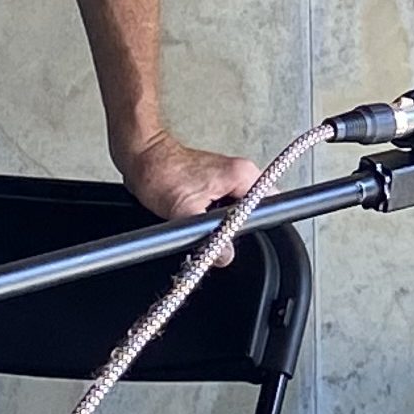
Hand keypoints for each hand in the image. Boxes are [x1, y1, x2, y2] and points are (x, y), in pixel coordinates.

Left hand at [120, 135, 262, 264]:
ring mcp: (231, 177)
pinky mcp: (218, 182)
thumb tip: (225, 256)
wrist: (143, 157)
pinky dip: (217, 216)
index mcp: (243, 175)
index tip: (232, 235)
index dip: (253, 228)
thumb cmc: (160, 172)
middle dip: (237, 227)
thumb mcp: (185, 210)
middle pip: (257, 211)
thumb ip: (209, 236)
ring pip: (242, 211)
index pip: (270, 207)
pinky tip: (199, 215)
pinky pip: (228, 206)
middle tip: (214, 231)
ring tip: (201, 219)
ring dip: (226, 222)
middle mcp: (242, 173)